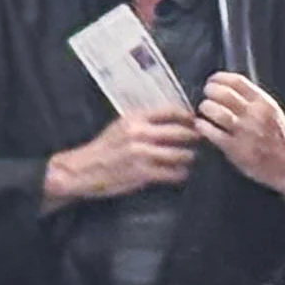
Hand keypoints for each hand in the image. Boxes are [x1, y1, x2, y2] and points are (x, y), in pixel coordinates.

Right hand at [43, 106, 202, 208]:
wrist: (80, 170)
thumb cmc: (102, 149)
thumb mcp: (120, 127)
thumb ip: (144, 123)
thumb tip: (174, 122)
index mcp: (133, 118)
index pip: (171, 111)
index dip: (189, 116)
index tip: (197, 121)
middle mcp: (139, 133)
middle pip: (182, 132)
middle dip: (196, 138)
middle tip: (203, 141)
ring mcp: (142, 154)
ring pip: (182, 154)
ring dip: (191, 158)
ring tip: (192, 159)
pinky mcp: (143, 173)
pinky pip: (174, 173)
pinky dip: (181, 173)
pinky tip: (179, 173)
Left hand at [198, 71, 284, 199]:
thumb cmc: (278, 138)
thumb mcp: (272, 112)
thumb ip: (253, 99)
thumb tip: (227, 86)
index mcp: (265, 103)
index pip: (237, 81)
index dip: (218, 78)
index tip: (211, 80)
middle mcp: (255, 115)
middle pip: (223, 93)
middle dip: (209, 92)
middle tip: (206, 96)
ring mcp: (245, 132)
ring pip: (215, 110)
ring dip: (205, 108)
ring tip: (204, 111)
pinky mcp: (235, 148)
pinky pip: (211, 132)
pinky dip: (202, 127)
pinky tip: (202, 126)